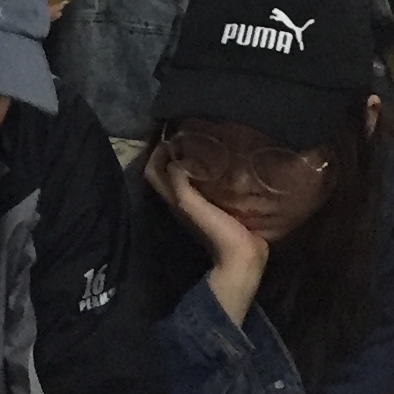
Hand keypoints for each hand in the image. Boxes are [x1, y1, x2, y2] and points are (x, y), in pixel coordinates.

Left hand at [152, 143, 269, 324]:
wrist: (241, 259)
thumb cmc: (216, 231)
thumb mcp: (192, 205)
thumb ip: (181, 183)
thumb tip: (176, 159)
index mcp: (173, 200)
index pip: (152, 172)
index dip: (155, 153)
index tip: (169, 134)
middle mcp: (181, 201)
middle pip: (167, 173)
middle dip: (171, 153)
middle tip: (186, 134)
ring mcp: (199, 205)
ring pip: (186, 178)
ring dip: (189, 161)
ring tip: (203, 143)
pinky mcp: (217, 207)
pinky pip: (206, 184)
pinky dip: (207, 171)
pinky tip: (221, 162)